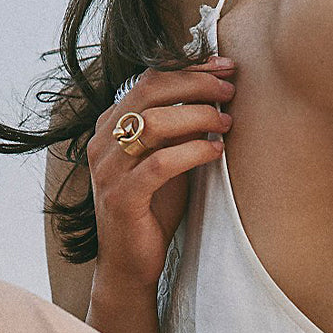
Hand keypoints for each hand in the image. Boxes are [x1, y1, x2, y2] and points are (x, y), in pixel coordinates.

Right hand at [86, 57, 235, 293]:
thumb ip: (179, 129)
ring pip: (155, 122)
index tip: (225, 67)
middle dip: (197, 84)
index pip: (149, 79)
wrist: (130, 265)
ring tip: (227, 123)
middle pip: (151, 90)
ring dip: (198, 117)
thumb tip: (215, 94)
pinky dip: (192, 152)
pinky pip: (160, 163)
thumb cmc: (152, 211)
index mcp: (110, 126)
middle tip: (230, 90)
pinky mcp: (121, 197)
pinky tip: (216, 152)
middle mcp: (103, 142)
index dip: (189, 68)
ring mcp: (108, 170)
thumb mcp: (167, 160)